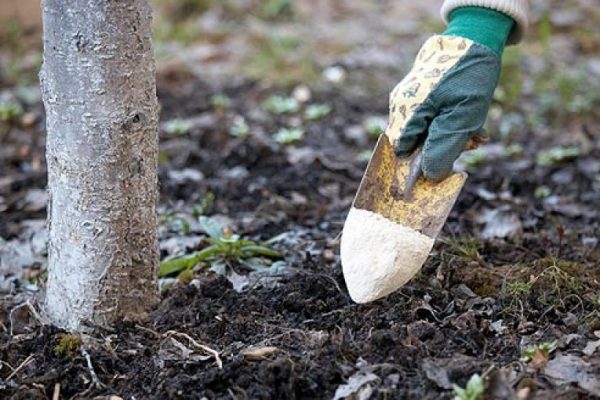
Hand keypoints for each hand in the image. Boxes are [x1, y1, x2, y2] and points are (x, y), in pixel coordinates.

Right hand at [385, 35, 500, 180]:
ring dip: (452, 136)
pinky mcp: (420, 94)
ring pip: (426, 132)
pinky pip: (432, 118)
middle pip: (415, 143)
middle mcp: (402, 106)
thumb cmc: (468, 77)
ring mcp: (409, 98)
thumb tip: (430, 175)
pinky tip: (470, 120)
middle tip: (470, 142)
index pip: (403, 153)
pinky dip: (451, 123)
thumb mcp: (462, 117)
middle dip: (443, 147)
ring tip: (475, 131)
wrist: (475, 36)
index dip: (422, 163)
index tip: (446, 164)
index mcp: (406, 113)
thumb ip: (443, 148)